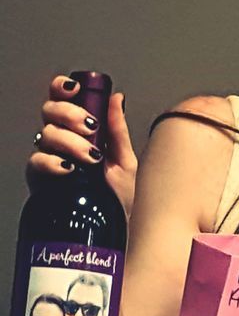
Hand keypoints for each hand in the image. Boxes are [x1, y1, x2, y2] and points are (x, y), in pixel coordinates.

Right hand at [28, 74, 137, 218]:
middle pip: (50, 110)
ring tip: (91, 157)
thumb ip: (117, 129)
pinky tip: (69, 168)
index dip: (62, 88)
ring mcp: (49, 159)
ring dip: (71, 141)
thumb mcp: (124, 160)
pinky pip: (36, 162)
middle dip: (70, 113)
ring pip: (46, 134)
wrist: (115, 227)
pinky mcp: (40, 180)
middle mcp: (60, 141)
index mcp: (78, 131)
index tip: (75, 88)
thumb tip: (117, 99)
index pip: (62, 99)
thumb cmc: (119, 197)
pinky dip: (53, 162)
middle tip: (90, 127)